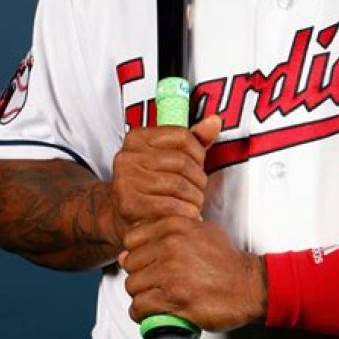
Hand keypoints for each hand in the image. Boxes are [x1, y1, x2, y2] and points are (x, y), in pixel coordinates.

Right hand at [100, 114, 221, 248]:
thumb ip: (194, 139)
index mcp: (137, 138)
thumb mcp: (171, 156)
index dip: (198, 152)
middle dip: (198, 179)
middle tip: (198, 190)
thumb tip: (215, 121)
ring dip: (195, 198)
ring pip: (179, 185)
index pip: (182, 136)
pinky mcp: (129, 206)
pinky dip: (187, 213)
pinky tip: (187, 215)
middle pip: (182, 162)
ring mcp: (126, 181)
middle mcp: (127, 157)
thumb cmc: (152, 184)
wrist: (123, 217)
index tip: (199, 164)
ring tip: (194, 203)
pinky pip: (171, 206)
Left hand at [120, 218, 266, 331]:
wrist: (249, 285)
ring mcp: (171, 272)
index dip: (137, 252)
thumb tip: (142, 238)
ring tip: (153, 298)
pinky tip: (152, 312)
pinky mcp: (173, 298)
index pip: (132, 239)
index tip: (146, 262)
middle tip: (151, 283)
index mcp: (175, 226)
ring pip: (133, 286)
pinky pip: (140, 308)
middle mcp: (170, 246)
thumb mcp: (203, 230)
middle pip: (130, 263)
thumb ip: (174, 229)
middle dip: (138, 275)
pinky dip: (142, 314)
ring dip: (140, 295)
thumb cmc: (227, 260)